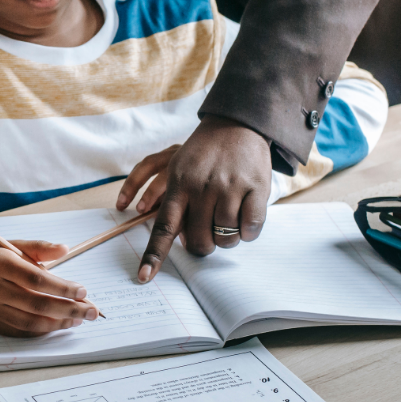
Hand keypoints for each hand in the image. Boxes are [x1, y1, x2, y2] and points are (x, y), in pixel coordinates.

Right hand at [0, 240, 97, 337]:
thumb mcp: (11, 246)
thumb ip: (39, 248)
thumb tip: (65, 250)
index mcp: (0, 264)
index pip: (38, 280)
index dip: (63, 288)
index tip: (83, 291)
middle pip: (38, 304)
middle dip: (70, 309)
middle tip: (92, 311)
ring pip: (31, 322)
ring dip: (59, 323)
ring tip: (78, 319)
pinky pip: (20, 331)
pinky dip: (42, 330)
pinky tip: (58, 325)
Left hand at [120, 116, 270, 282]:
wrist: (236, 124)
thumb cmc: (203, 153)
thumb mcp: (177, 168)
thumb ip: (171, 201)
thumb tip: (172, 237)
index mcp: (178, 185)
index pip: (163, 227)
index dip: (154, 255)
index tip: (144, 277)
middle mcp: (202, 188)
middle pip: (198, 242)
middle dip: (202, 246)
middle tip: (207, 231)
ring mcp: (230, 188)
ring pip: (226, 239)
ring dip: (227, 238)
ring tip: (226, 218)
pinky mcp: (256, 189)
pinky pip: (250, 229)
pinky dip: (247, 231)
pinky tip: (244, 215)